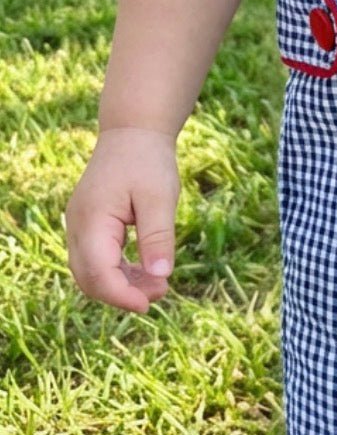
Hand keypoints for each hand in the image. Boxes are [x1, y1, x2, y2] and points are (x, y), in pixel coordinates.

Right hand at [64, 128, 180, 313]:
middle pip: (89, 278)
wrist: (133, 131)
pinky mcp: (88, 225)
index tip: (150, 304)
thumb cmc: (148, 161)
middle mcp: (77, 226)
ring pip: (91, 271)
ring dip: (121, 283)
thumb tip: (160, 276)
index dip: (122, 295)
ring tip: (159, 284)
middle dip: (123, 293)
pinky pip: (97, 258)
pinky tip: (146, 271)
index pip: (98, 273)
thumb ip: (158, 236)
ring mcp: (79, 226)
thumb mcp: (160, 197)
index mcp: (91, 220)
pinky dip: (118, 270)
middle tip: (161, 292)